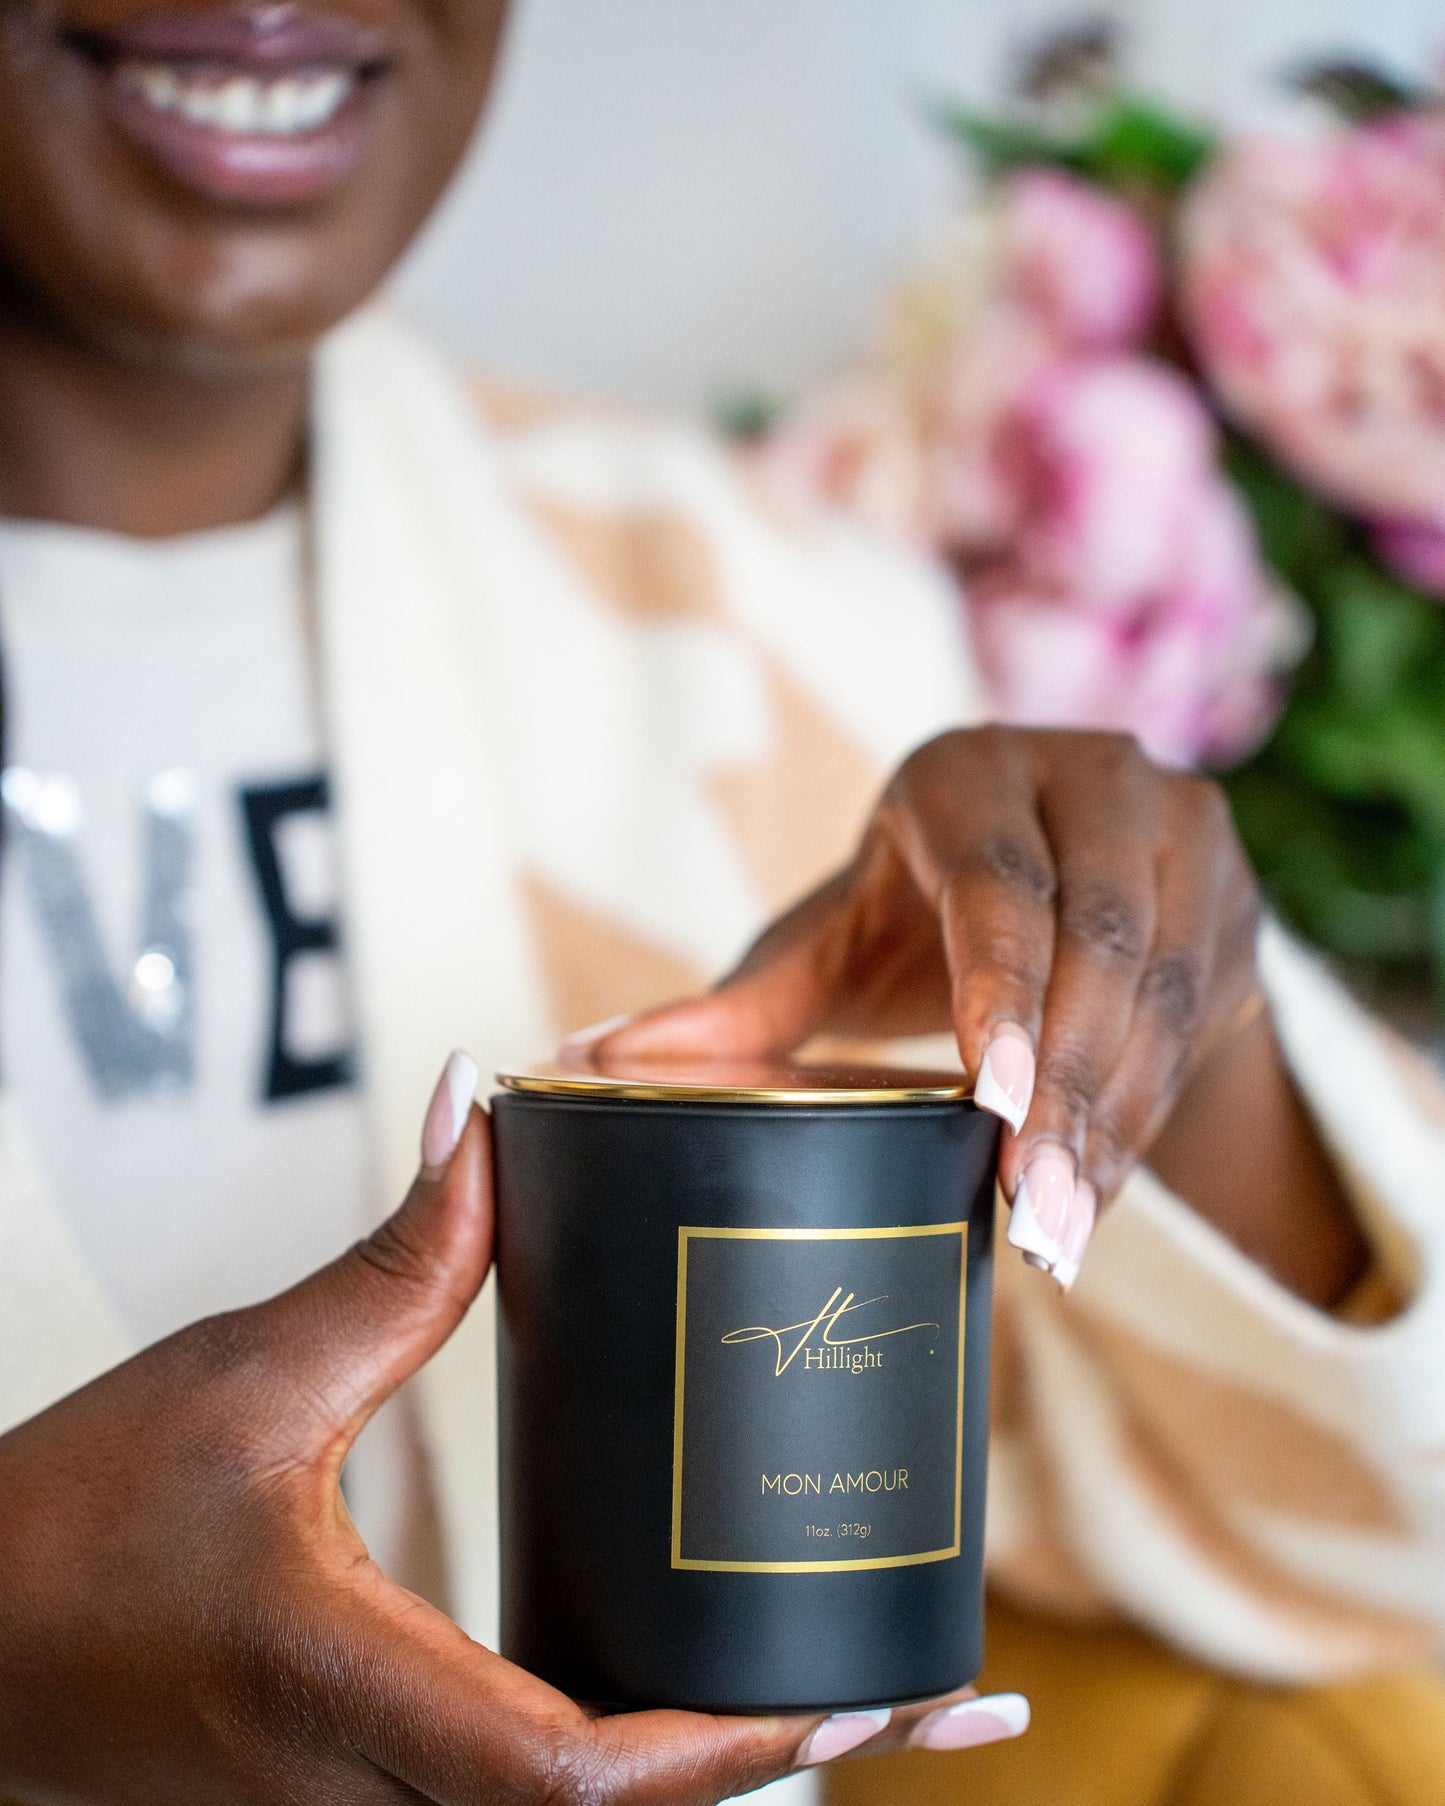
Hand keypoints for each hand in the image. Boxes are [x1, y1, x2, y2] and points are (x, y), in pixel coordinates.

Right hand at [0, 1052, 1023, 1804]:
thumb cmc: (63, 1527)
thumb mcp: (239, 1376)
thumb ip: (389, 1258)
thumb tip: (483, 1111)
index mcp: (350, 1695)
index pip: (583, 1781)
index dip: (748, 1744)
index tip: (884, 1684)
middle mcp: (374, 1788)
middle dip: (801, 1757)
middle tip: (950, 1686)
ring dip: (740, 1763)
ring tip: (874, 1679)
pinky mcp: (363, 1788)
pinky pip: (537, 1794)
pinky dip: (654, 1752)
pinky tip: (711, 1674)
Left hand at [599, 729, 1275, 1289]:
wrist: (1066, 884)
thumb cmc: (913, 914)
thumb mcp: (831, 945)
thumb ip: (740, 1005)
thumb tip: (583, 1062)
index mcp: (967, 773)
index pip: (997, 881)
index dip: (1003, 991)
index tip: (995, 1105)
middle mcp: (1089, 777)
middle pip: (1094, 939)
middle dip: (1067, 1090)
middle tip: (1031, 1215)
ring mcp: (1178, 831)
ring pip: (1157, 991)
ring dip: (1114, 1120)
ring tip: (1061, 1230)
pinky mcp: (1232, 898)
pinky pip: (1198, 1022)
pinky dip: (1148, 1117)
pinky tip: (1098, 1194)